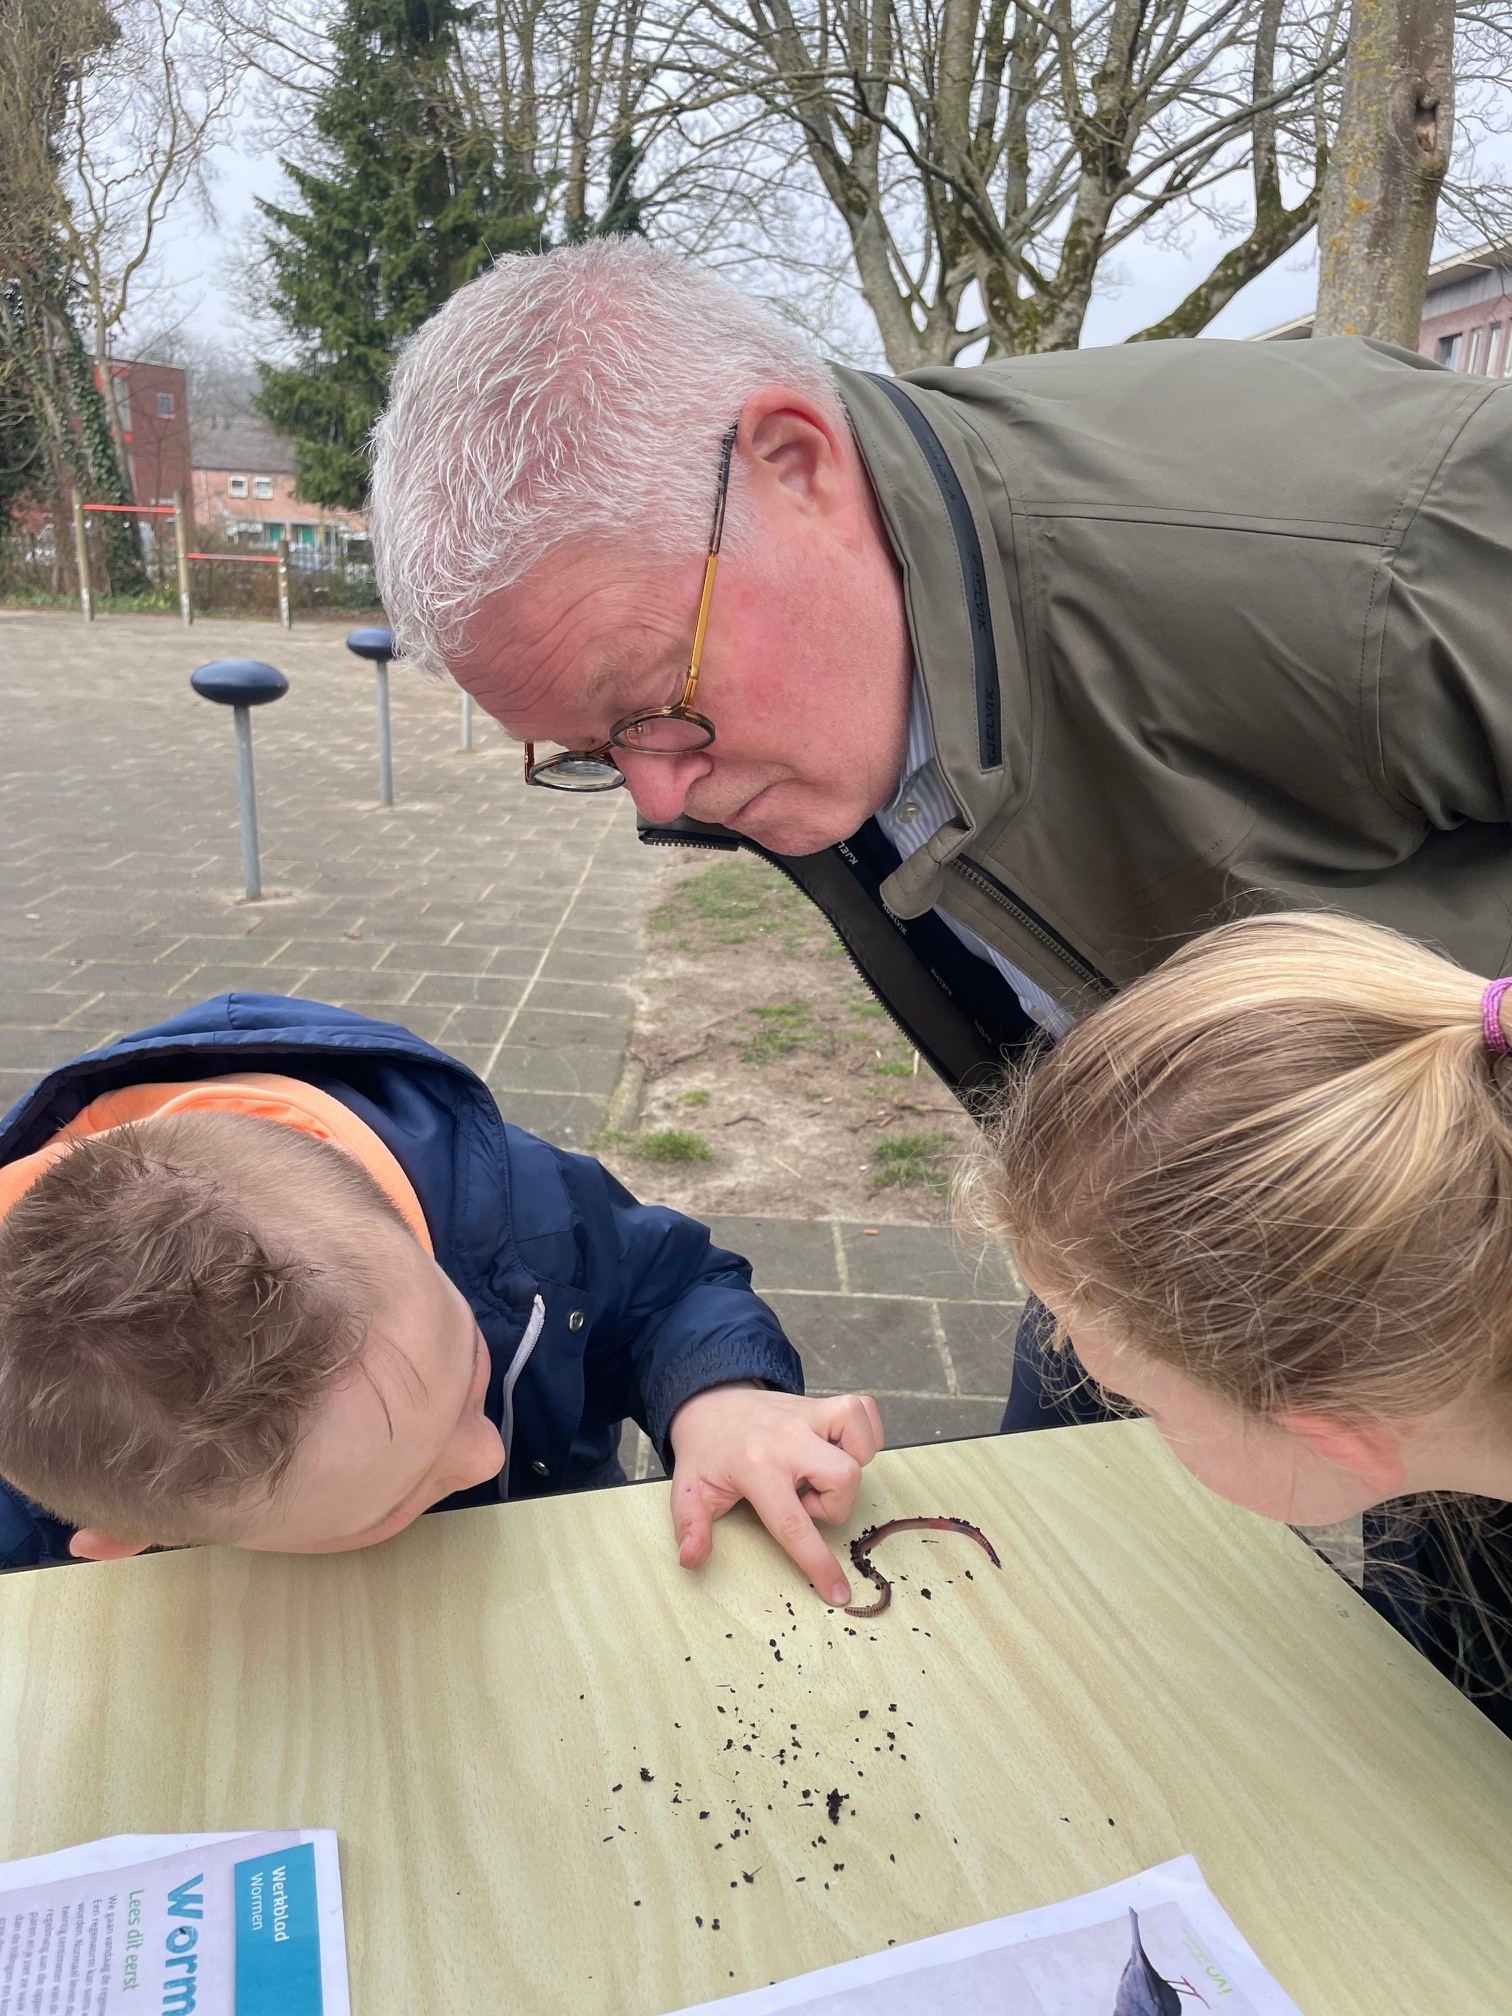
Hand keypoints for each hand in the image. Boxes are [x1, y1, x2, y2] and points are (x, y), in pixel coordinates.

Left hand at [667, 1384, 883, 1605]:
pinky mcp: (820, 1403)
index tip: (838, 1593)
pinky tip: (840, 1448)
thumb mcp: (688, 1490)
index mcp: (755, 1467)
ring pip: (860, 1442)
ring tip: (820, 1473)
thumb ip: (690, 1525)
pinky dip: (864, 1433)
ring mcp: (807, 1415)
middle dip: (835, 1504)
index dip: (818, 1563)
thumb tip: (692, 1558)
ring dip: (851, 1466)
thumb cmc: (706, 1451)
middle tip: (804, 1501)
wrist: (709, 1400)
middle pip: (844, 1477)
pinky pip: (864, 1410)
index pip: (793, 1523)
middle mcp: (787, 1438)